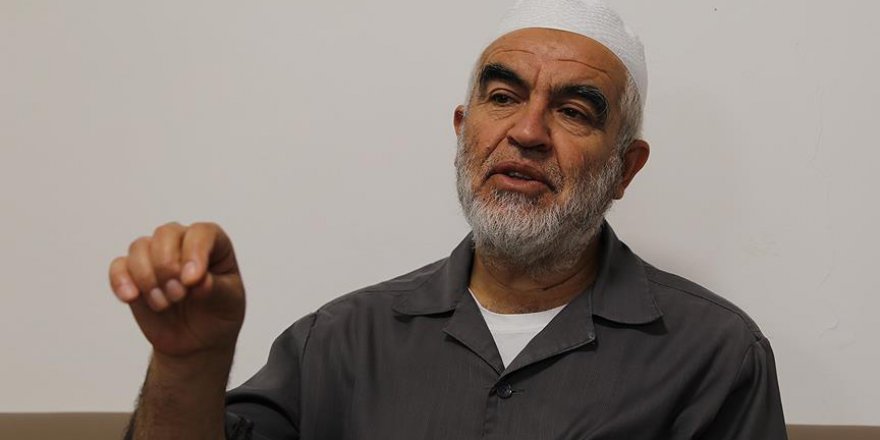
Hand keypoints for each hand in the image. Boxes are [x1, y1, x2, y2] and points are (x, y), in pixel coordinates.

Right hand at [109, 222, 244, 357]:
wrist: (197, 339)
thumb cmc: (218, 313)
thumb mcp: (228, 303)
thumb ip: (215, 288)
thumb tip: (197, 279)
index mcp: (214, 244)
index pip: (202, 233)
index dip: (194, 253)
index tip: (191, 280)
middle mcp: (183, 242)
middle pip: (166, 234)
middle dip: (167, 267)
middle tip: (178, 295)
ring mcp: (156, 255)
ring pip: (139, 247)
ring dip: (148, 278)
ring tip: (163, 305)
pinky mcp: (133, 273)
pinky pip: (119, 266)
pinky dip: (121, 281)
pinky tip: (131, 297)